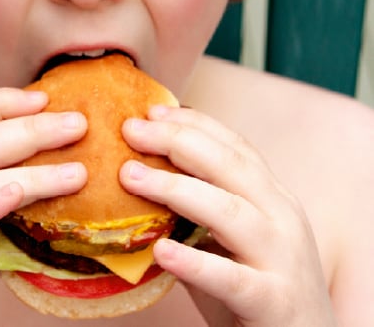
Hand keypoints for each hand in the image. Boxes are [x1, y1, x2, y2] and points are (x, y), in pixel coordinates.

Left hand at [119, 105, 335, 325]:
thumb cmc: (257, 285)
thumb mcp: (230, 238)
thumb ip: (197, 212)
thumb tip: (142, 181)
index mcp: (271, 197)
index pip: (234, 147)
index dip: (194, 124)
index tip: (152, 111)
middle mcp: (281, 218)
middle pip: (231, 167)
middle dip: (177, 142)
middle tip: (131, 130)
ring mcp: (280, 258)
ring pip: (230, 213)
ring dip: (176, 190)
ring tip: (130, 177)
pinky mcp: (272, 300)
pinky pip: (231, 278)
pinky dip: (195, 262)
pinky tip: (160, 251)